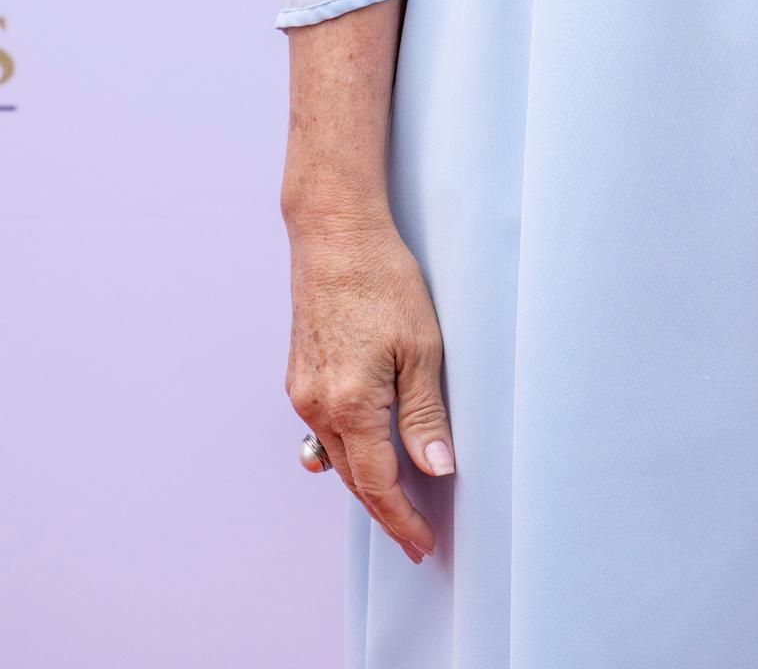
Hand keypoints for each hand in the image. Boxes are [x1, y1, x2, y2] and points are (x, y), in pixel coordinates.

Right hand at [285, 211, 455, 564]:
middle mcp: (317, 406)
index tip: (424, 544)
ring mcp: (302, 392)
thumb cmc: (383, 280)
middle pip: (354, 479)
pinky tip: (362, 453)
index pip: (379, 484)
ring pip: (335, 457)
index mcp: (351, 405)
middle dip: (386, 511)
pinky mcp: (299, 375)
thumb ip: (425, 415)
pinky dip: (345, 451)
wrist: (334, 233)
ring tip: (396, 504)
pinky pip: (322, 430)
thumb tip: (437, 471)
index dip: (403, 520)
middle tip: (415, 538)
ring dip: (364, 483)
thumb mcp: (421, 347)